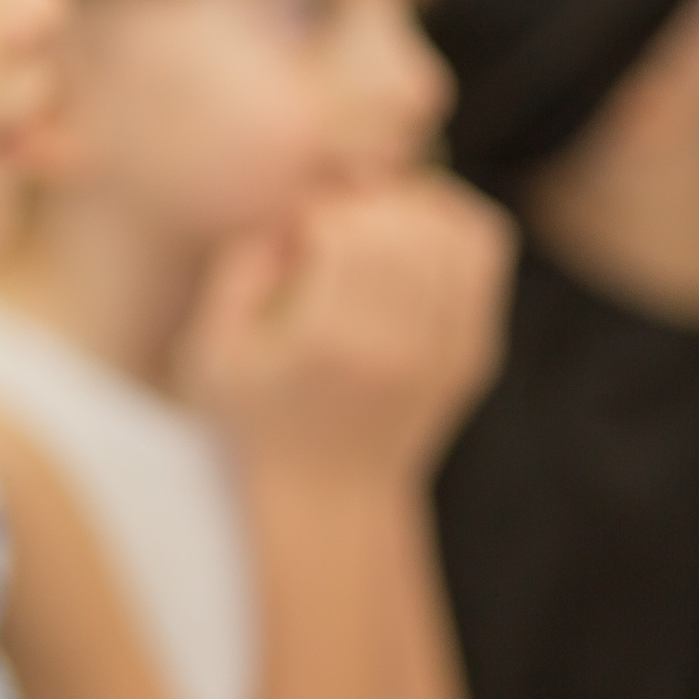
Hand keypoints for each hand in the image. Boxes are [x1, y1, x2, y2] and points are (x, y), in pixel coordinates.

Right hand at [176, 173, 513, 483]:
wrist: (333, 499)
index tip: (300, 229)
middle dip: (368, 199)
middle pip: (407, 225)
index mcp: (329, 343)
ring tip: (379, 217)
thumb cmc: (260, 422)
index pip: (349, 232)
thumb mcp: (214, 353)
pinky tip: (415, 231)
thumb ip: (238, 271)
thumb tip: (290, 218)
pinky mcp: (474, 352)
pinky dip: (454, 225)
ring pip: (456, 232)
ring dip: (415, 206)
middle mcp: (399, 345)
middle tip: (340, 214)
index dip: (320, 209)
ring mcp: (447, 350)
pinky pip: (484, 258)